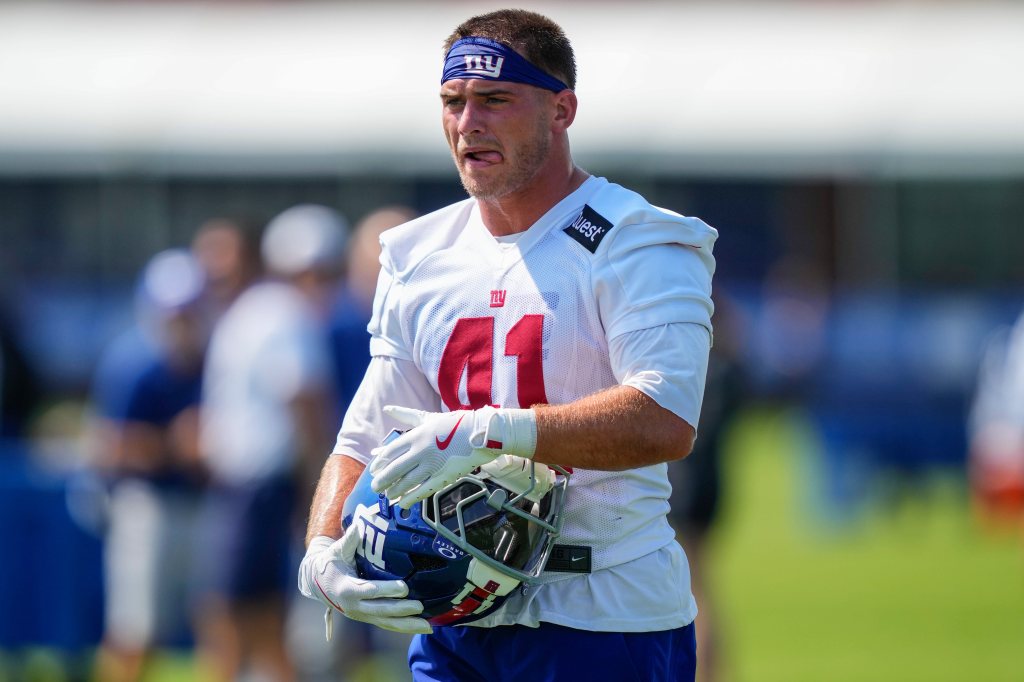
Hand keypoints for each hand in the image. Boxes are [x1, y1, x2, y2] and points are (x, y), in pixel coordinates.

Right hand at [297, 522, 431, 635]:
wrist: (318, 584)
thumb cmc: (331, 564)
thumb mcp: (337, 551)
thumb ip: (349, 540)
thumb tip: (357, 526)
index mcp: (347, 589)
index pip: (370, 591)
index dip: (387, 590)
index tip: (404, 588)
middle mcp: (355, 606)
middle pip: (381, 610)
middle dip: (401, 610)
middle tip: (419, 606)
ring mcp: (361, 615)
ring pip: (386, 622)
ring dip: (407, 625)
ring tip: (427, 626)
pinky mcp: (367, 618)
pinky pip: (387, 624)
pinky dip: (403, 627)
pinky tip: (420, 627)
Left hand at [369, 405, 536, 507]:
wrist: (480, 433)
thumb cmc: (454, 423)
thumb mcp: (428, 417)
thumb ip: (406, 415)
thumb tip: (387, 409)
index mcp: (416, 436)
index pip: (390, 452)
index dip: (379, 463)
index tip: (373, 470)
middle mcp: (421, 451)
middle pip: (395, 469)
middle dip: (382, 480)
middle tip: (375, 487)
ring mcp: (432, 466)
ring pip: (407, 482)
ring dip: (394, 490)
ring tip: (388, 495)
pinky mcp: (444, 477)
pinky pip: (423, 490)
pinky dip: (411, 498)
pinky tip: (403, 503)